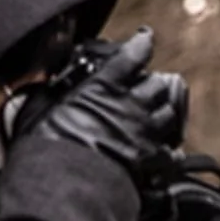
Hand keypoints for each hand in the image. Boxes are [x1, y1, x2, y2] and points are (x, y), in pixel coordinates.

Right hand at [19, 29, 185, 178]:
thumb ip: (56, 95)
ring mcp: (145, 133)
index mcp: (105, 86)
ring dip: (165, 114)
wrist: (71, 182)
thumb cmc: (51, 146)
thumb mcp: (46, 109)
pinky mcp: (152, 161)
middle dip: (155, 84)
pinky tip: (168, 154)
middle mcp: (131, 106)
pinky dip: (171, 153)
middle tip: (150, 86)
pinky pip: (172, 154)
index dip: (142, 44)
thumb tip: (48, 90)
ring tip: (158, 116)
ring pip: (170, 115)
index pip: (132, 55)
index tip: (146, 38)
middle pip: (159, 85)